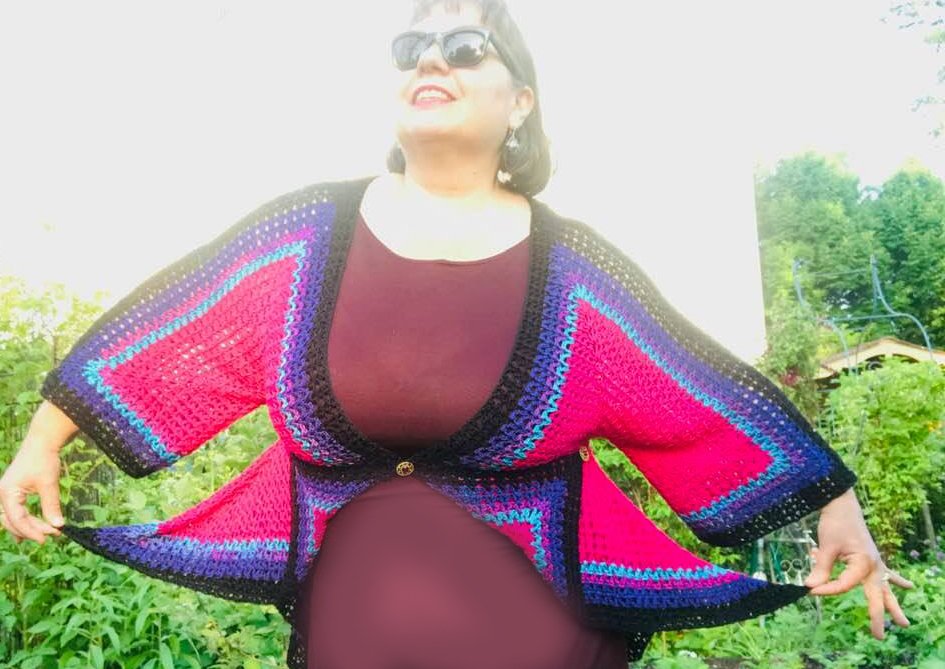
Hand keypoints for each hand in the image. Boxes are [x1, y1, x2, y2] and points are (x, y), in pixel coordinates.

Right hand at [0, 438, 64, 544]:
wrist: (41, 443)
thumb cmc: (43, 460)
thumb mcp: (48, 484)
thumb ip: (51, 506)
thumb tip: (58, 526)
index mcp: (7, 493)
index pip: (17, 519)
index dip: (32, 531)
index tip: (46, 539)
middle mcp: (2, 495)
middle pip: (13, 521)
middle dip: (31, 530)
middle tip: (52, 535)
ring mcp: (5, 494)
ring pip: (13, 518)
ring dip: (29, 527)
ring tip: (46, 535)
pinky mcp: (12, 493)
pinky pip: (14, 512)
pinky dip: (24, 521)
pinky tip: (31, 532)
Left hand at [803, 488, 913, 638]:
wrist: (842, 504)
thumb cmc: (835, 523)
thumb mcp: (826, 547)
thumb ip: (821, 569)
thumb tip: (810, 587)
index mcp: (863, 563)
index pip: (843, 585)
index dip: (825, 589)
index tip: (809, 589)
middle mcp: (874, 565)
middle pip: (876, 595)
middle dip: (877, 616)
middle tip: (878, 637)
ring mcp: (875, 562)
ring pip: (885, 588)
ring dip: (892, 604)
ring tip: (903, 624)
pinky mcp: (872, 557)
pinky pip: (887, 572)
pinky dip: (897, 579)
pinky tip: (908, 586)